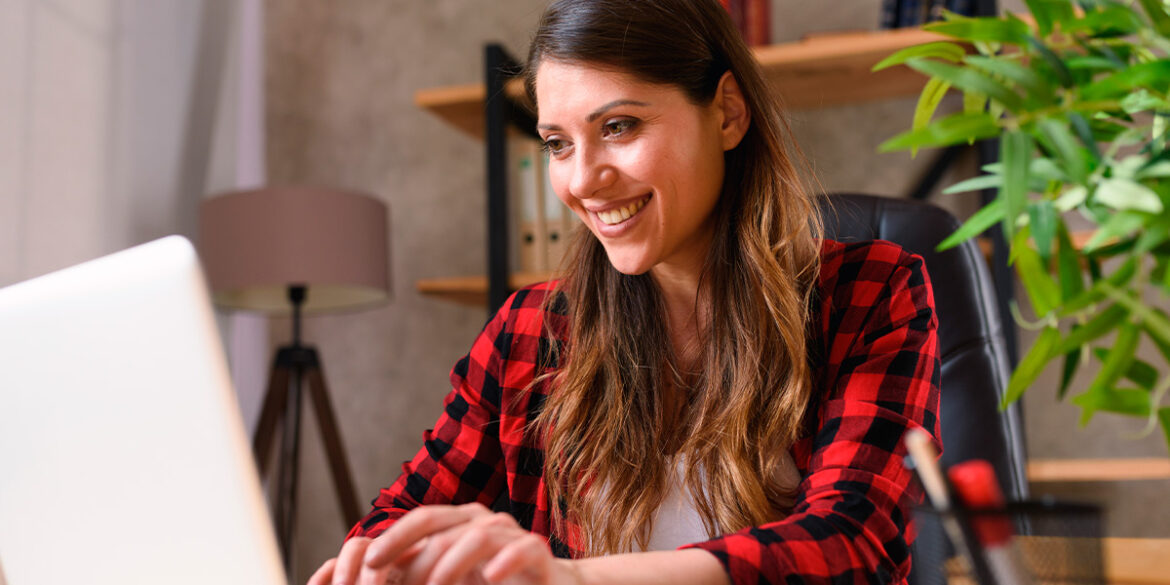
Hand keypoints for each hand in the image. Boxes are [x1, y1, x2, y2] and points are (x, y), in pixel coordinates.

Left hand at [307, 503, 582, 584]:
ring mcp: (512, 535)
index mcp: (460, 523)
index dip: (395, 536)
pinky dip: (505, 562)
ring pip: (478, 536)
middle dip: (417, 559)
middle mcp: (484, 521)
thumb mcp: (448, 577)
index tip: (370, 562)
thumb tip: (371, 573)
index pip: (423, 519)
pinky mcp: (538, 553)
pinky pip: (522, 549)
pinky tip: (492, 579)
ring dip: (452, 566)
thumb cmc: (487, 584)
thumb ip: (417, 570)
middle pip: (444, 527)